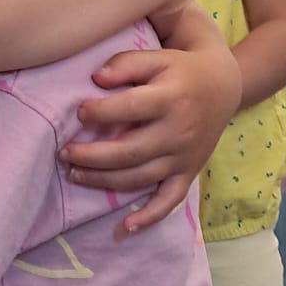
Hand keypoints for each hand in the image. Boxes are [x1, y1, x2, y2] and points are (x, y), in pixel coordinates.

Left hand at [66, 39, 241, 236]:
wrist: (222, 86)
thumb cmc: (180, 70)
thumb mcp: (156, 57)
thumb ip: (125, 64)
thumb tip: (95, 79)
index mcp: (171, 99)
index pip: (130, 109)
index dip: (101, 113)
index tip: (78, 113)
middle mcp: (179, 132)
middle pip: (130, 151)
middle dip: (92, 156)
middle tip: (64, 152)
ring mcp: (184, 157)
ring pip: (140, 177)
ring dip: (104, 181)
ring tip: (74, 174)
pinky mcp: (188, 173)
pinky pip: (169, 201)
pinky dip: (148, 217)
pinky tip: (124, 228)